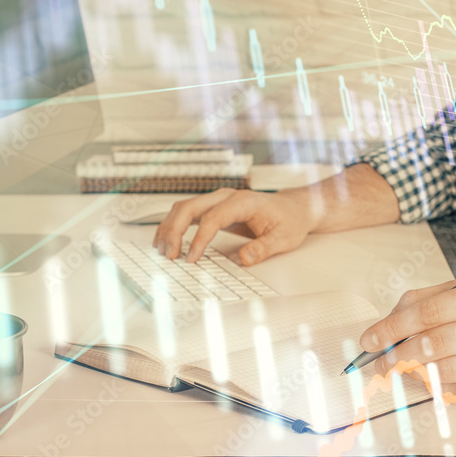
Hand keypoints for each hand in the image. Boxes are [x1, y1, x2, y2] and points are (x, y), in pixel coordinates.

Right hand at [153, 188, 315, 264]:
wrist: (293, 209)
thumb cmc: (288, 220)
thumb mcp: (283, 238)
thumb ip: (263, 248)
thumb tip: (244, 259)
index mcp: (243, 201)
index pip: (213, 218)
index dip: (199, 239)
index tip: (191, 259)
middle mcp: (226, 197)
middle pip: (190, 207)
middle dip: (174, 231)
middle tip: (168, 255)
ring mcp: (217, 201)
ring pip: (183, 208)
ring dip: (169, 228)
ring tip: (162, 251)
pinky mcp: (213, 208)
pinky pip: (187, 213)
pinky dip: (173, 226)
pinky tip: (166, 241)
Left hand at [360, 276, 455, 404]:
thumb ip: (436, 296)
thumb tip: (392, 317)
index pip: (431, 311)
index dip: (394, 327)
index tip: (370, 338)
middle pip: (436, 343)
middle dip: (398, 355)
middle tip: (379, 363)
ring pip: (449, 371)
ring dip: (417, 375)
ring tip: (401, 372)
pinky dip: (441, 390)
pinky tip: (429, 383)